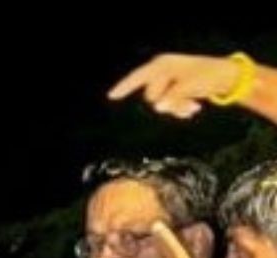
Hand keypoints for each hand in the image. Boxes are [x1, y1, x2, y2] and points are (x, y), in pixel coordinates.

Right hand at [109, 53, 244, 118]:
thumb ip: (172, 97)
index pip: (138, 77)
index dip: (124, 86)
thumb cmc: (209, 76)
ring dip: (175, 108)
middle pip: (151, 95)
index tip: (111, 96)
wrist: (229, 77)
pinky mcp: (175, 88)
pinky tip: (192, 109)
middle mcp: (162, 72)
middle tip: (187, 105)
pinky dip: (179, 108)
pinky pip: (168, 103)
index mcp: (163, 65)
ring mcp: (168, 80)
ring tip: (193, 108)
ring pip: (160, 102)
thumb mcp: (189, 86)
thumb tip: (159, 107)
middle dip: (167, 103)